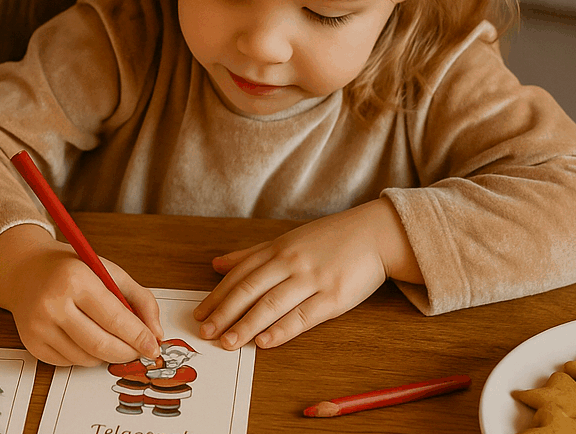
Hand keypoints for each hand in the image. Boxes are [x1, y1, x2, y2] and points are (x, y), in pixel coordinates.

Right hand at [0, 225, 162, 365]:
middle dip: (127, 352)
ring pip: (86, 358)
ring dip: (107, 355)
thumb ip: (140, 299)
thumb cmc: (71, 269)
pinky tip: (86, 338)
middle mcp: (53, 304)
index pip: (114, 318)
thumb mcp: (108, 271)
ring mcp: (39, 326)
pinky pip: (69, 363)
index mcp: (75, 279)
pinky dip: (86, 357)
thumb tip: (156, 333)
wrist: (25, 270)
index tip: (153, 346)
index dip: (138, 336)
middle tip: (139, 351)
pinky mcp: (32, 344)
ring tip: (111, 339)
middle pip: (101, 344)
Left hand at [193, 199, 420, 349]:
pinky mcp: (334, 297)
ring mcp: (312, 279)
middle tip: (206, 332)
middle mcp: (291, 262)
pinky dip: (282, 329)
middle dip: (225, 312)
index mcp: (278, 249)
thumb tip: (217, 264)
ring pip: (272, 304)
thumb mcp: (288, 241)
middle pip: (250, 289)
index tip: (200, 314)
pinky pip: (303, 316)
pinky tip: (264, 342)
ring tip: (228, 342)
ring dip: (247, 325)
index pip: (240, 275)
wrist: (375, 234)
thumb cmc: (330, 239)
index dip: (218, 295)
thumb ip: (251, 254)